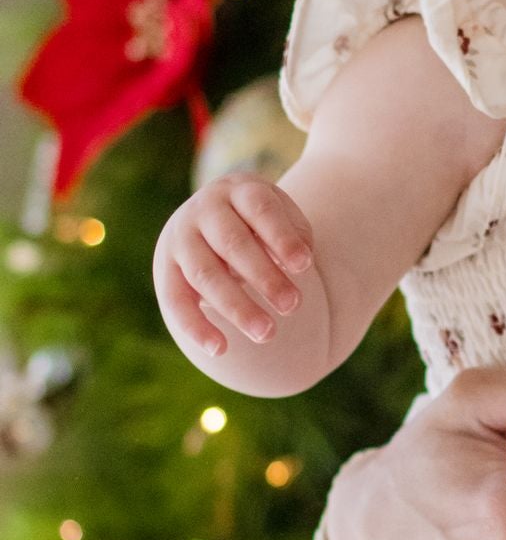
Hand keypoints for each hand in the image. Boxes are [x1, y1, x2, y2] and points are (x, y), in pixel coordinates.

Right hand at [155, 175, 314, 356]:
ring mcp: (182, 238)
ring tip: (267, 334)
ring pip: (205, 274)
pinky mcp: (166, 268)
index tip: (305, 265)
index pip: (260, 209)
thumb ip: (293, 235)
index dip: (281, 237)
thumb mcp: (283, 217)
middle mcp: (206, 209)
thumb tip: (296, 263)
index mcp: (239, 189)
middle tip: (293, 306)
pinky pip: (175, 300)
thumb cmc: (263, 223)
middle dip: (264, 277)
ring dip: (236, 306)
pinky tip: (220, 349)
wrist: (215, 217)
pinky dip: (195, 327)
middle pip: (233, 243)